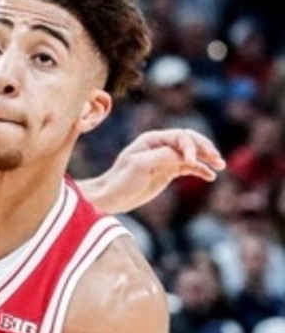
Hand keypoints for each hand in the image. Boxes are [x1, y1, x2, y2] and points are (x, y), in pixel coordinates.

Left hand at [101, 129, 224, 213]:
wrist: (112, 196)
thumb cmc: (122, 179)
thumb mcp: (141, 166)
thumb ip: (164, 157)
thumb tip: (187, 156)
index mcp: (152, 139)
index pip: (180, 137)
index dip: (190, 147)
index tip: (192, 163)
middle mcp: (161, 146)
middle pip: (190, 141)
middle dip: (204, 148)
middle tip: (217, 160)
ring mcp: (166, 159)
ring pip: (192, 154)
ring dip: (206, 158)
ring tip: (220, 166)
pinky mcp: (168, 172)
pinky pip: (190, 167)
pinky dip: (201, 170)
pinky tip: (210, 176)